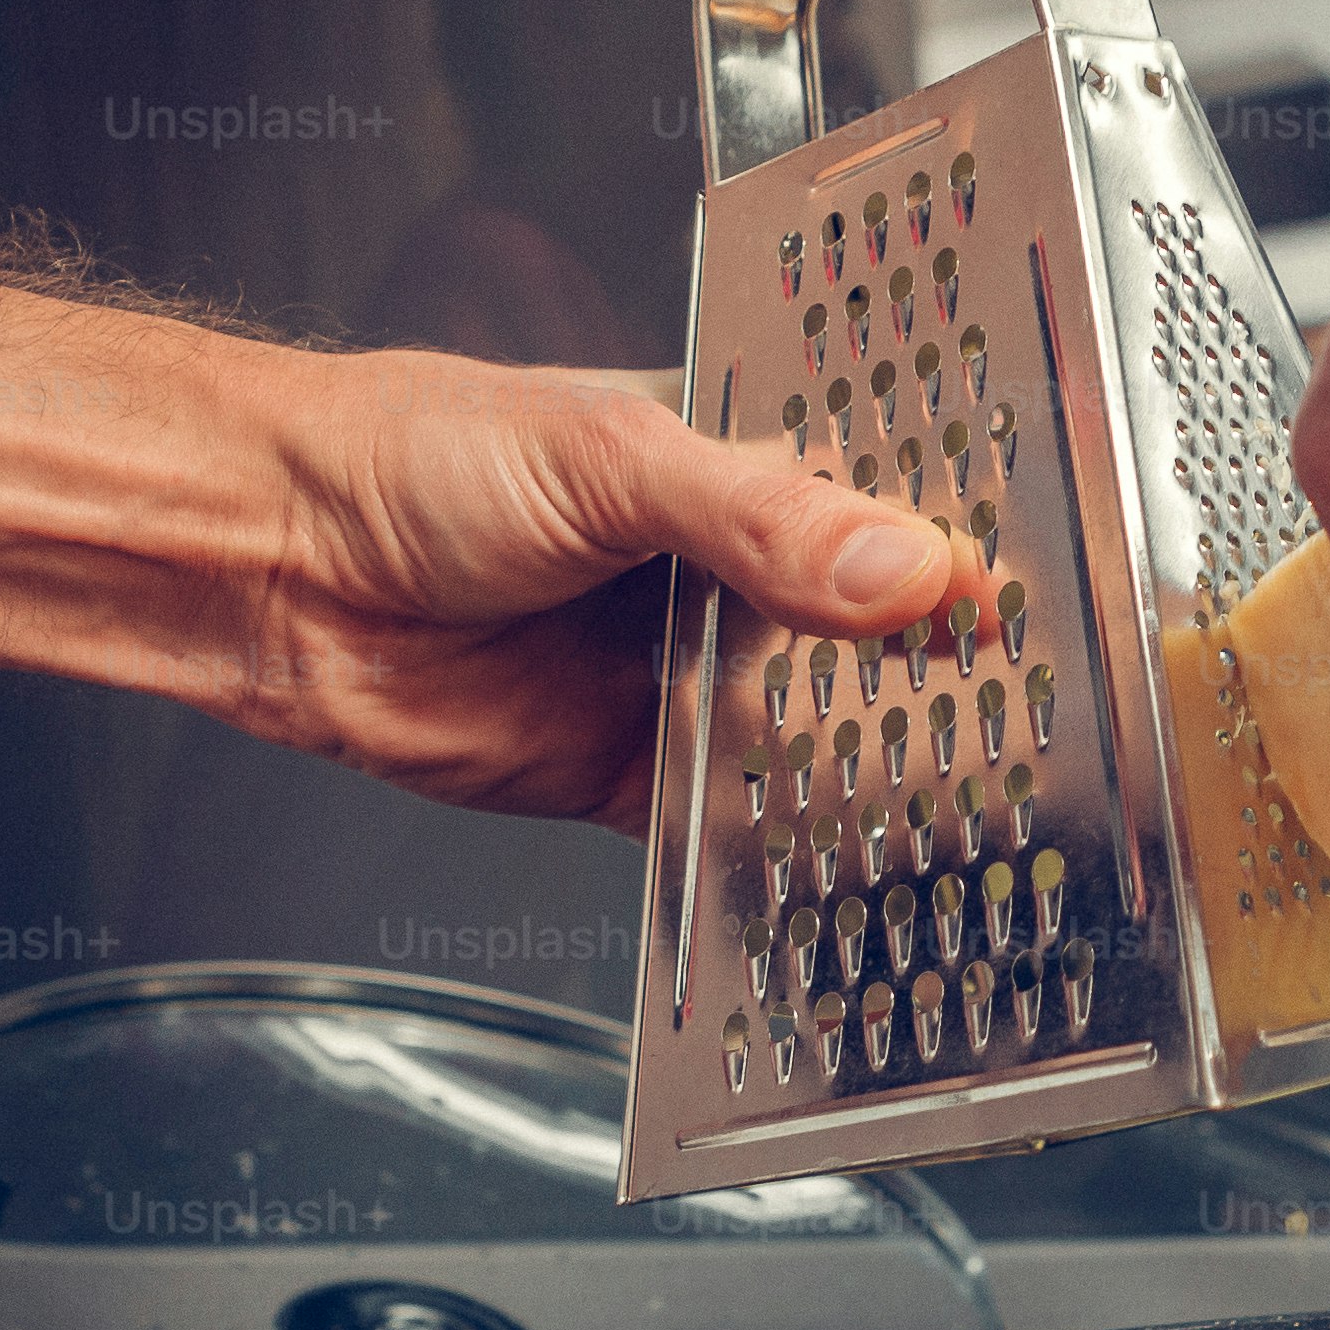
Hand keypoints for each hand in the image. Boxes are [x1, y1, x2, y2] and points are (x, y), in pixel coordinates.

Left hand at [0, 214, 975, 829]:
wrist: (278, 569)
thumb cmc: (416, 457)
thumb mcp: (613, 461)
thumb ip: (763, 519)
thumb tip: (906, 569)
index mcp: (746, 470)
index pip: (897, 516)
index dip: (971, 563)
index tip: (1052, 608)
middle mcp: (731, 579)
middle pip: (874, 647)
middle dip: (941, 689)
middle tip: (1039, 730)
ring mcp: (686, 681)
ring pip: (818, 745)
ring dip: (874, 779)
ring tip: (975, 816)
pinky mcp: (633, 779)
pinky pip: (731, 832)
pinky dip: (779, 857)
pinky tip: (843, 872)